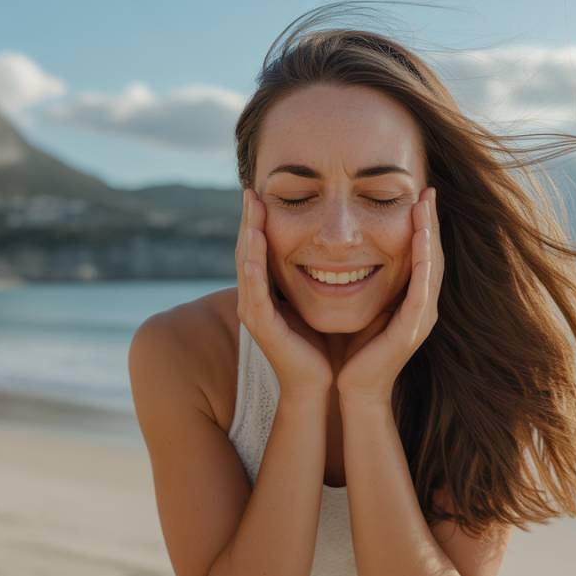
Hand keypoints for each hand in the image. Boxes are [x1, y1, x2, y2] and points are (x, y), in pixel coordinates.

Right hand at [236, 188, 334, 393]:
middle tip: (250, 191)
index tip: (262, 192)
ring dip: (247, 235)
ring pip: (246, 265)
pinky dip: (253, 267)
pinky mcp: (261, 326)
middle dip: (248, 220)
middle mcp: (253, 299)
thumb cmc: (321, 344)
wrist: (320, 384)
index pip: (258, 249)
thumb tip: (329, 247)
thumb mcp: (315, 300)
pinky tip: (255, 245)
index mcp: (265, 292)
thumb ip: (312, 276)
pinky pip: (255, 291)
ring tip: (251, 208)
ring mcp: (253, 312)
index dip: (258, 221)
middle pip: (247, 251)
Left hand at [336, 187, 442, 402]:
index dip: (423, 225)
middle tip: (428, 191)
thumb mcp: (363, 305)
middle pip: (433, 256)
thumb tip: (353, 248)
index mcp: (413, 301)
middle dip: (431, 223)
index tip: (419, 195)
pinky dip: (422, 265)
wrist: (353, 390)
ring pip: (432, 270)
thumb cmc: (354, 349)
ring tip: (426, 208)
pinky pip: (421, 292)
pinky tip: (420, 243)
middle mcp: (423, 308)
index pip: (422, 255)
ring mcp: (421, 320)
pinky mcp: (411, 331)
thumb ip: (368, 280)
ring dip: (430, 237)